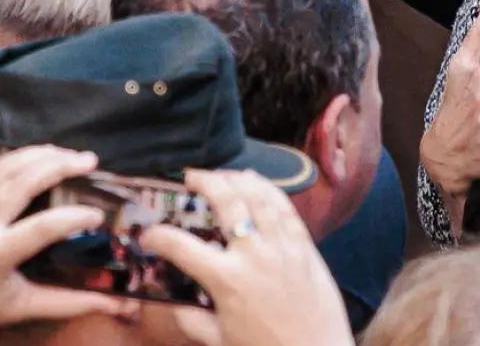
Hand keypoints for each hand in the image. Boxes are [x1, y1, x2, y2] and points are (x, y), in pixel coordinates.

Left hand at [0, 146, 135, 326]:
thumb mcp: (23, 305)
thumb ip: (67, 302)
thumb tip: (115, 304)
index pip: (40, 228)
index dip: (72, 217)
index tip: (97, 216)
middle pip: (21, 183)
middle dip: (59, 166)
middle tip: (90, 160)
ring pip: (6, 166)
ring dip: (41, 155)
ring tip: (69, 154)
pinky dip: (20, 158)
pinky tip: (40, 157)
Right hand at [140, 170, 352, 345]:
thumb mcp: (218, 339)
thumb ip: (192, 320)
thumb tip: (173, 303)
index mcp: (227, 280)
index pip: (181, 247)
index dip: (158, 236)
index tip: (149, 234)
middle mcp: (255, 255)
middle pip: (228, 203)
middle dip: (206, 183)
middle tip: (191, 177)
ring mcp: (284, 247)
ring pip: (261, 197)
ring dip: (239, 179)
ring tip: (223, 174)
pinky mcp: (306, 247)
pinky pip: (287, 209)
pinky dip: (270, 191)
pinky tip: (259, 184)